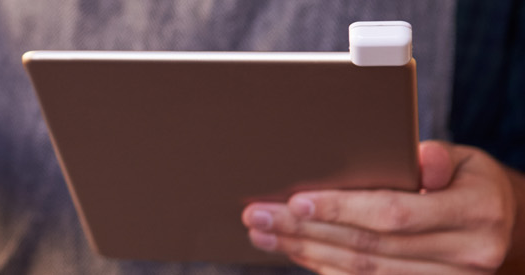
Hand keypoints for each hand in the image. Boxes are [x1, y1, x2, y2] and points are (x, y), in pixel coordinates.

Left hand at [242, 141, 514, 273]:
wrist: (500, 223)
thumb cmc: (468, 182)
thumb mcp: (465, 160)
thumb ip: (437, 157)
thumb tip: (419, 156)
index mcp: (476, 213)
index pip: (394, 215)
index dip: (342, 209)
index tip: (296, 201)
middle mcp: (466, 255)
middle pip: (369, 247)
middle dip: (306, 231)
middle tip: (259, 216)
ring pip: (362, 271)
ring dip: (306, 252)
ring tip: (265, 233)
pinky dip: (325, 267)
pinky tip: (295, 251)